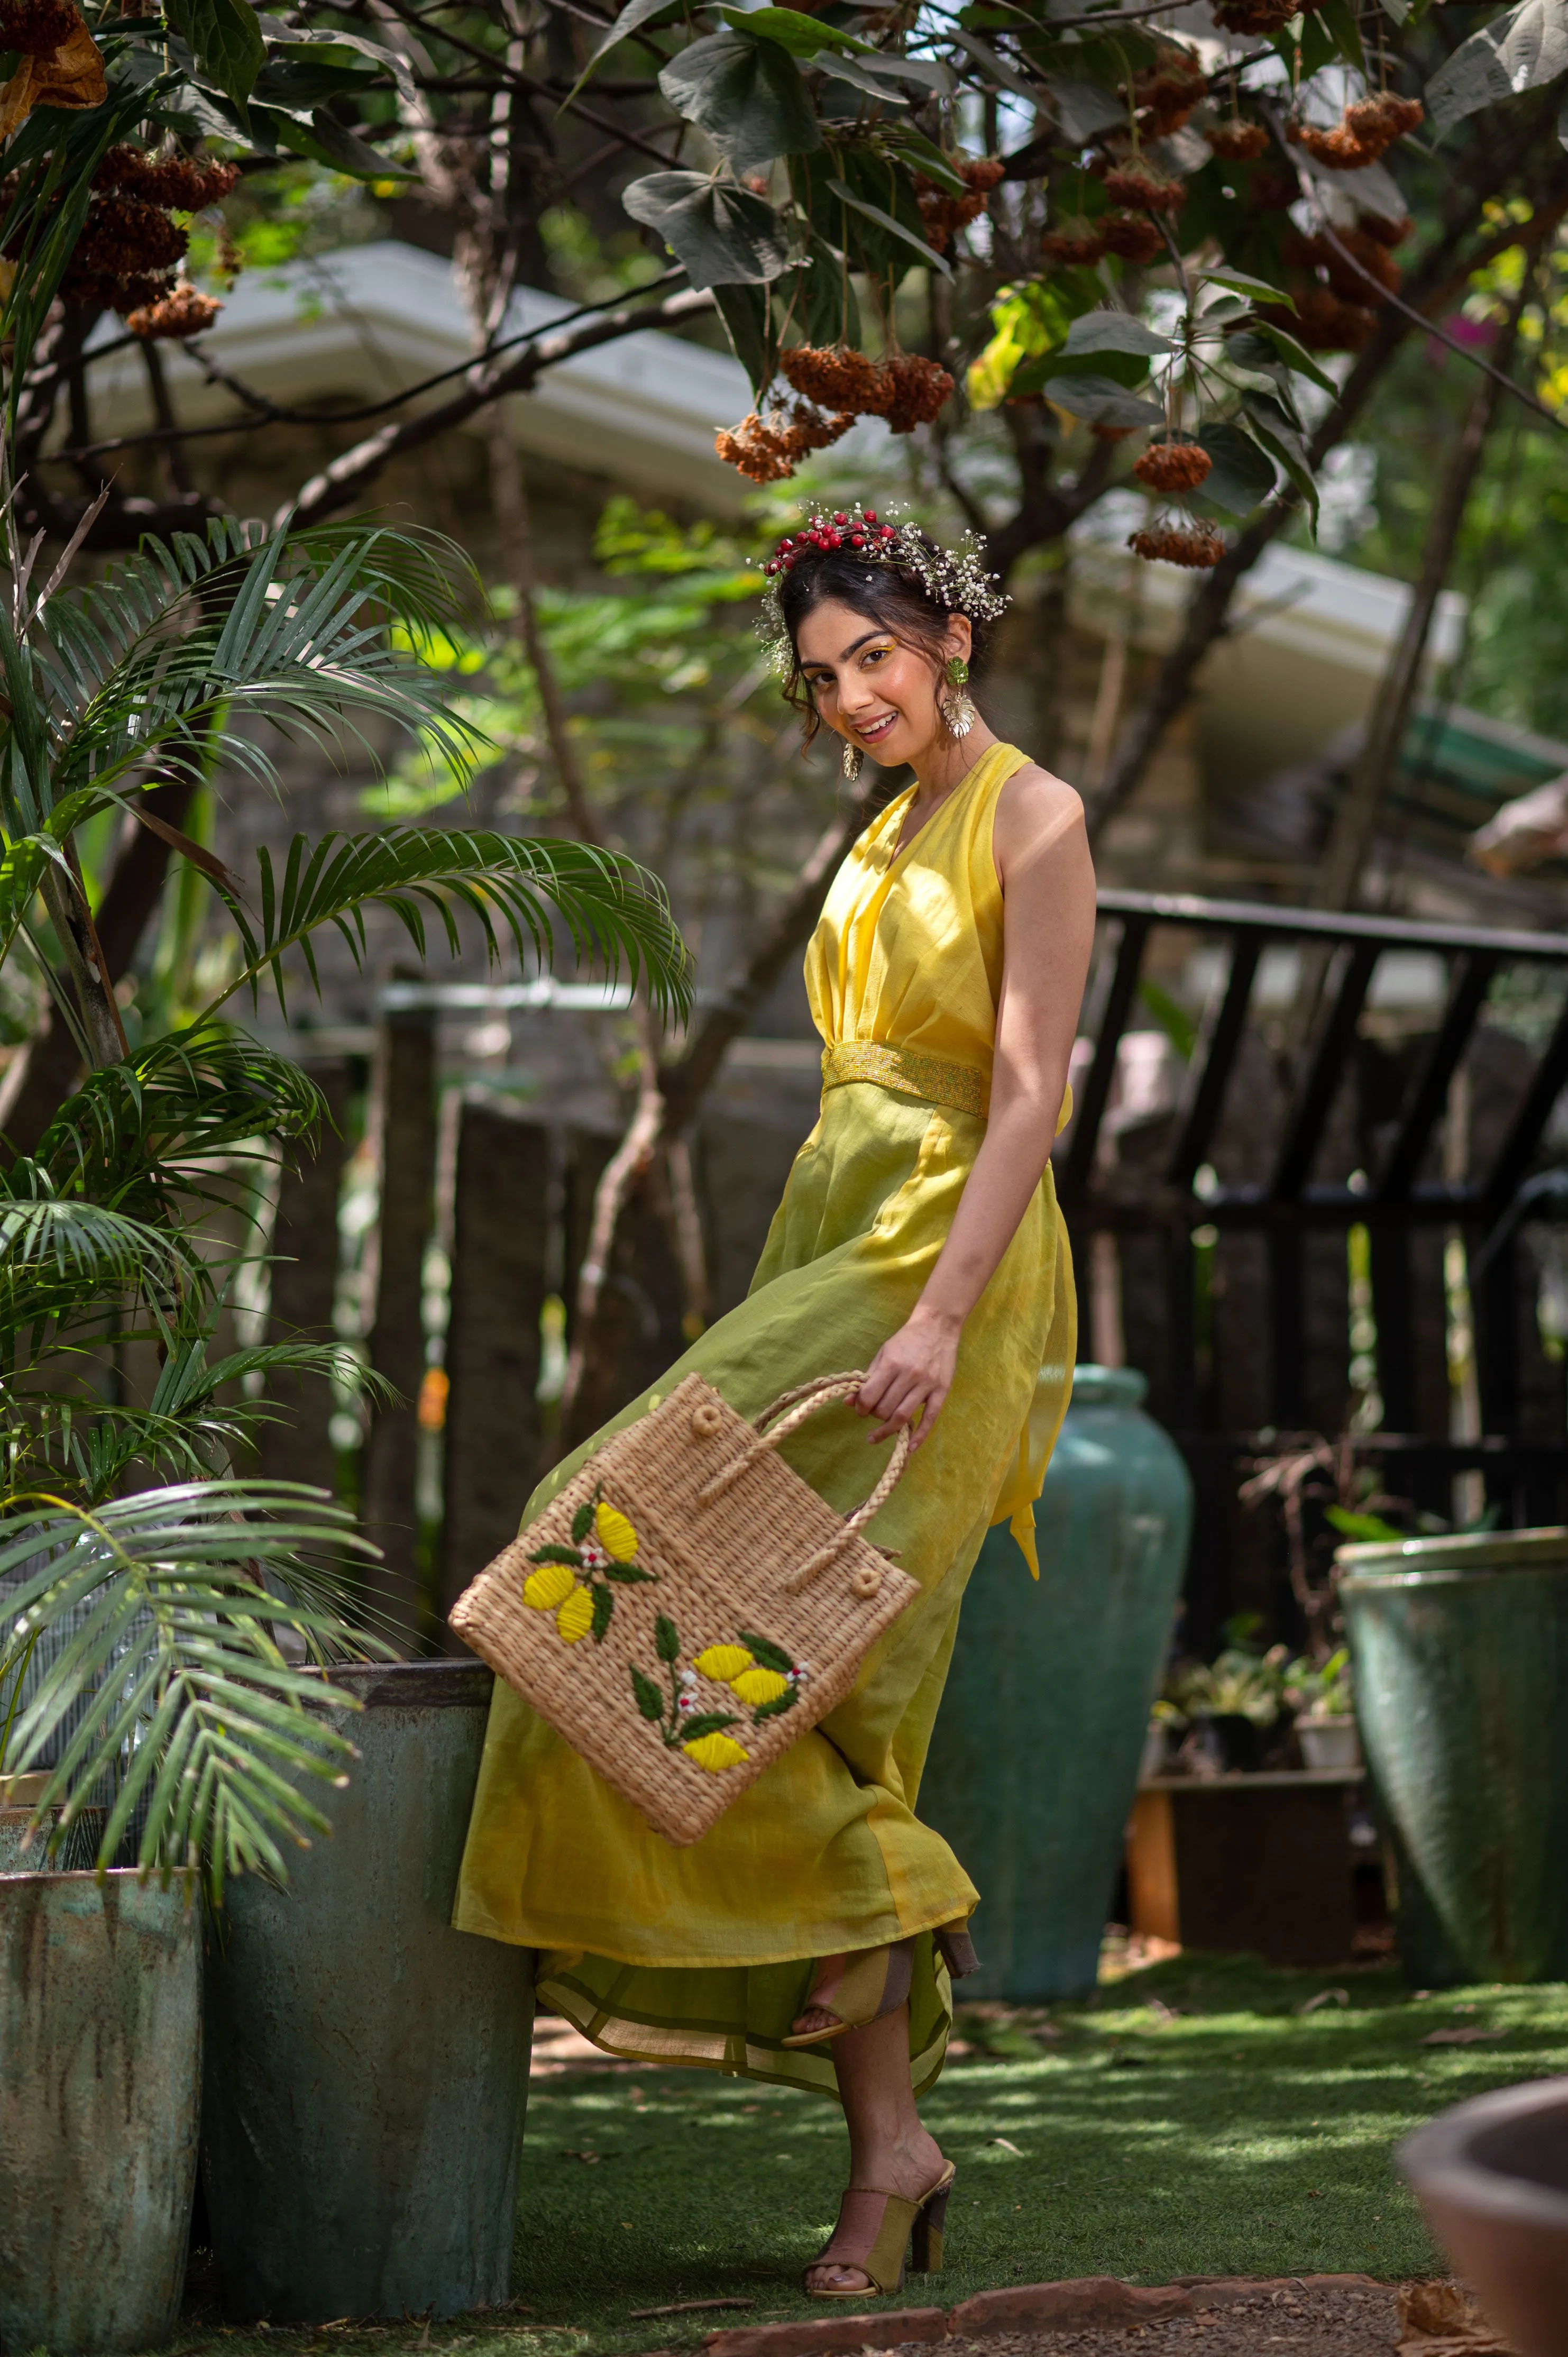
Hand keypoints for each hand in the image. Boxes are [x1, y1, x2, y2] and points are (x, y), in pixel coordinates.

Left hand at [856, 1306, 960, 1446]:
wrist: (937, 1327)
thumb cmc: (906, 1340)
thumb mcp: (883, 1354)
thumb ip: (867, 1378)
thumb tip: (849, 1402)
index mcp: (891, 1364)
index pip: (870, 1396)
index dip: (861, 1408)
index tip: (859, 1410)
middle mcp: (909, 1375)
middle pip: (885, 1409)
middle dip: (874, 1417)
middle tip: (872, 1415)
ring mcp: (927, 1384)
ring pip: (903, 1416)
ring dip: (888, 1429)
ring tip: (878, 1435)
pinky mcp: (941, 1391)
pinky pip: (930, 1418)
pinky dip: (920, 1435)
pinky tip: (909, 1447)